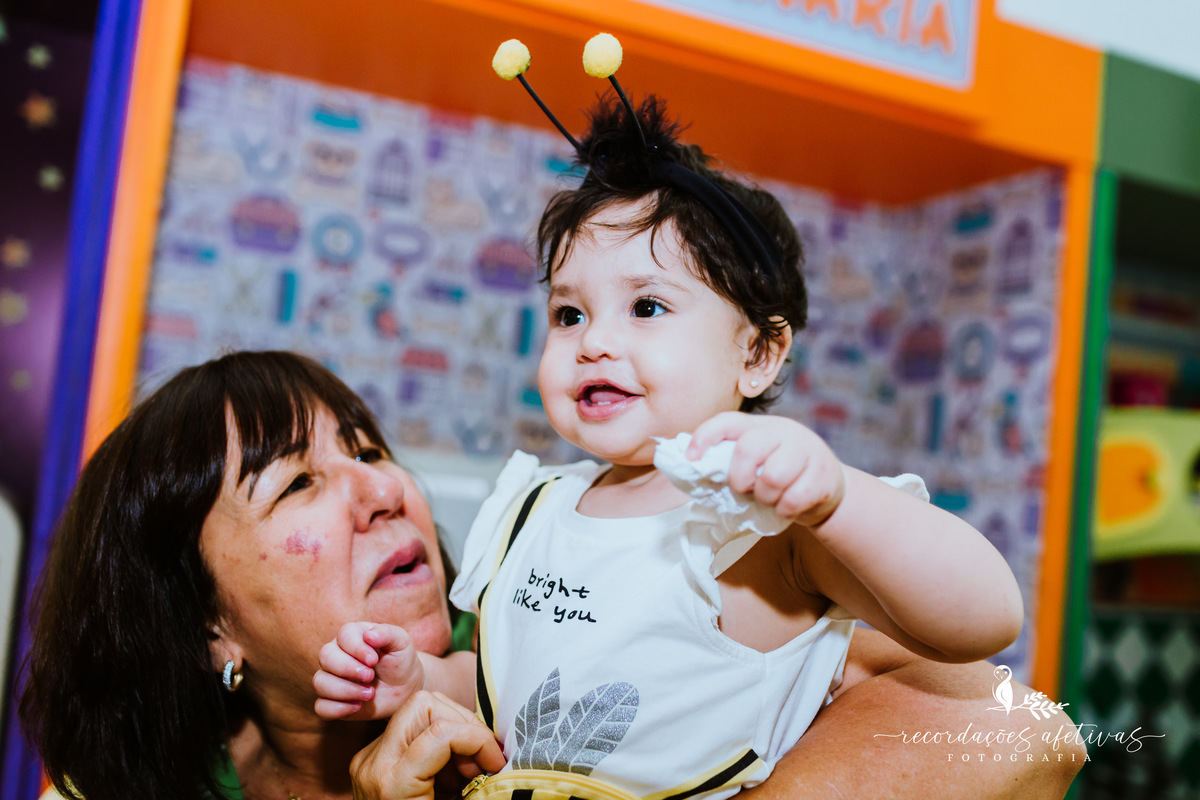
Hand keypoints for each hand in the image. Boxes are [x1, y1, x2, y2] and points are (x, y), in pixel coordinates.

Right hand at [314, 622, 423, 719]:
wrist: (404, 688)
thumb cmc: (401, 661)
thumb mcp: (401, 642)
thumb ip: (387, 633)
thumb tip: (369, 635)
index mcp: (352, 635)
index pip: (343, 635)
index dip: (356, 648)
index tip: (374, 660)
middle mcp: (337, 654)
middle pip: (325, 657)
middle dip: (348, 669)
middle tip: (370, 676)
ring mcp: (332, 678)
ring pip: (320, 682)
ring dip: (345, 690)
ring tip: (370, 693)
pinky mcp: (332, 701)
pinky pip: (321, 707)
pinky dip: (337, 709)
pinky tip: (357, 707)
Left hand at [351, 691, 505, 799]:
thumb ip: (474, 786)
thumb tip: (501, 762)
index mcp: (392, 784)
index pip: (441, 731)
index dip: (478, 740)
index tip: (496, 764)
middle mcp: (375, 763)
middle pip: (425, 705)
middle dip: (463, 724)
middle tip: (481, 759)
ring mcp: (369, 758)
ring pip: (417, 710)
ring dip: (452, 729)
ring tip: (469, 765)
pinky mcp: (370, 759)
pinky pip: (409, 730)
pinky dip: (436, 741)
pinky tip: (450, 770)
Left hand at [687, 411, 844, 526]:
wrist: (827, 488)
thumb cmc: (781, 476)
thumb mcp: (758, 462)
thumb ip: (732, 462)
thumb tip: (695, 473)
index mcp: (761, 426)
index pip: (728, 421)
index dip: (705, 436)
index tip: (691, 458)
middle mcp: (784, 431)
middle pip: (748, 448)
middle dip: (739, 478)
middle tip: (744, 490)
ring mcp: (807, 450)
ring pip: (772, 476)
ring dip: (764, 497)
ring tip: (769, 499)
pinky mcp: (824, 474)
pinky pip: (793, 498)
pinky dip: (784, 510)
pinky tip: (787, 507)